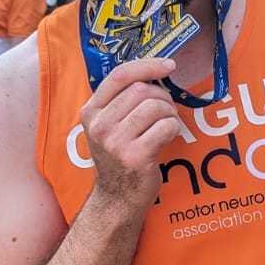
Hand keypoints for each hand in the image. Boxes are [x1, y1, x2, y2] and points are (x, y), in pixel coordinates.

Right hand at [82, 57, 182, 213]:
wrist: (118, 198)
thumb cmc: (119, 157)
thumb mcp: (108, 127)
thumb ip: (121, 101)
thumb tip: (154, 72)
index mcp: (90, 112)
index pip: (119, 75)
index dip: (147, 65)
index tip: (168, 66)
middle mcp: (99, 125)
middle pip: (141, 90)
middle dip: (163, 96)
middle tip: (167, 110)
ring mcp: (116, 142)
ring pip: (155, 107)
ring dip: (170, 113)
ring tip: (167, 124)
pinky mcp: (135, 156)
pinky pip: (166, 127)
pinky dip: (174, 128)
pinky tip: (168, 138)